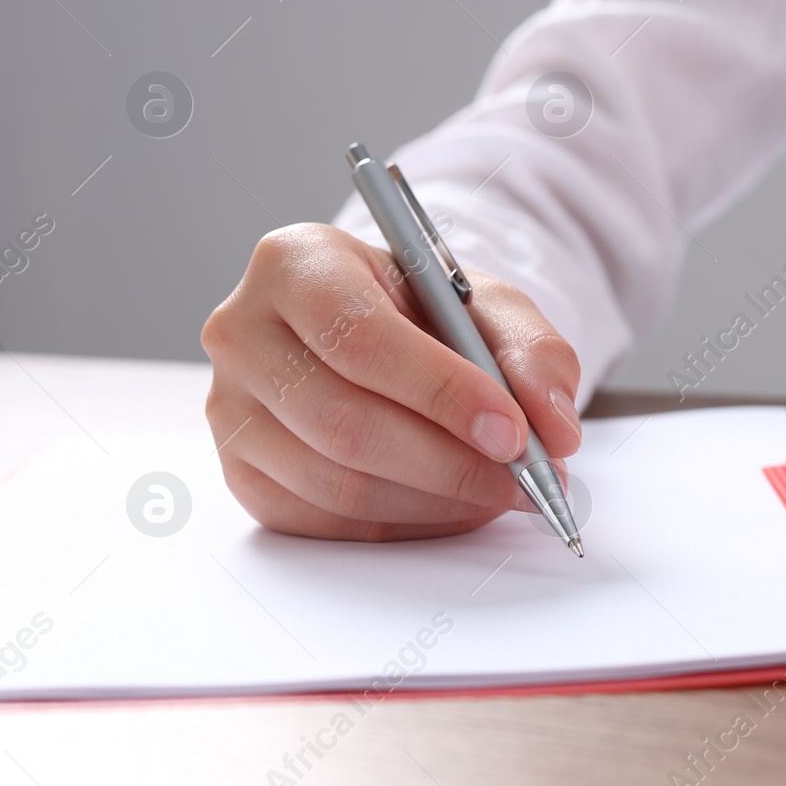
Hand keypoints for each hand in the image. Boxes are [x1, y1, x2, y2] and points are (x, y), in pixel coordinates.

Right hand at [201, 224, 582, 540]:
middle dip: (451, 463)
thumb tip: (553, 426)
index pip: (362, 340)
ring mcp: (231, 409)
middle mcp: (244, 332)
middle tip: (525, 479)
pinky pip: (325, 519)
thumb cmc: (427, 311)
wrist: (387, 333)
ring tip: (500, 491)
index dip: (443, 393)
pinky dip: (404, 522)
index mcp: (296, 264)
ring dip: (436, 500)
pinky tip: (452, 503)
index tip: (514, 433)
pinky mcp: (243, 472)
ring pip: (337, 482)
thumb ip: (534, 353)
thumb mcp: (491, 306)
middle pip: (345, 422)